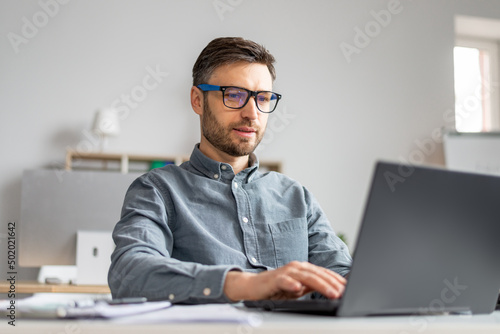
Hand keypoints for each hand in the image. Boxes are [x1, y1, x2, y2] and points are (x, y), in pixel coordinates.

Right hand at [223, 261, 345, 301]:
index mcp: (304, 269)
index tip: (348, 287)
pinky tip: (298, 289)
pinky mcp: (275, 279)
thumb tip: (332, 289)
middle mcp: (296, 267)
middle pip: (317, 274)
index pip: (323, 273)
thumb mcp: (299, 288)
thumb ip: (312, 287)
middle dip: (331, 283)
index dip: (336, 279)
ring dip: (320, 284)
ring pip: (306, 277)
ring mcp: (286, 272)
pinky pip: (285, 281)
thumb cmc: (277, 288)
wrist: (254, 286)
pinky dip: (292, 284)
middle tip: (342, 292)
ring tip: (331, 292)